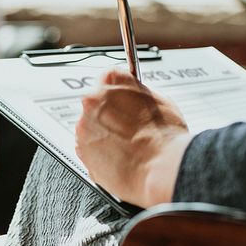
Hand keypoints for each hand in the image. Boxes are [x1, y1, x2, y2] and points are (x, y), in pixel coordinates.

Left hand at [76, 70, 190, 206]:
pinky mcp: (81, 151)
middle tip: (130, 127)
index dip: (120, 92)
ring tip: (127, 145)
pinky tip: (119, 156)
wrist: (161, 168)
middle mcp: (92, 100)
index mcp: (111, 80)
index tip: (125, 100)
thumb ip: (140, 95)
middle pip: (97, 102)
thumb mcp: (161, 101)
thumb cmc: (164, 136)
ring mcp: (84, 126)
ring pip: (91, 126)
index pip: (110, 77)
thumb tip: (137, 99)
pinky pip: (88, 147)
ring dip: (104, 134)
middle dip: (111, 114)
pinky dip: (99, 152)